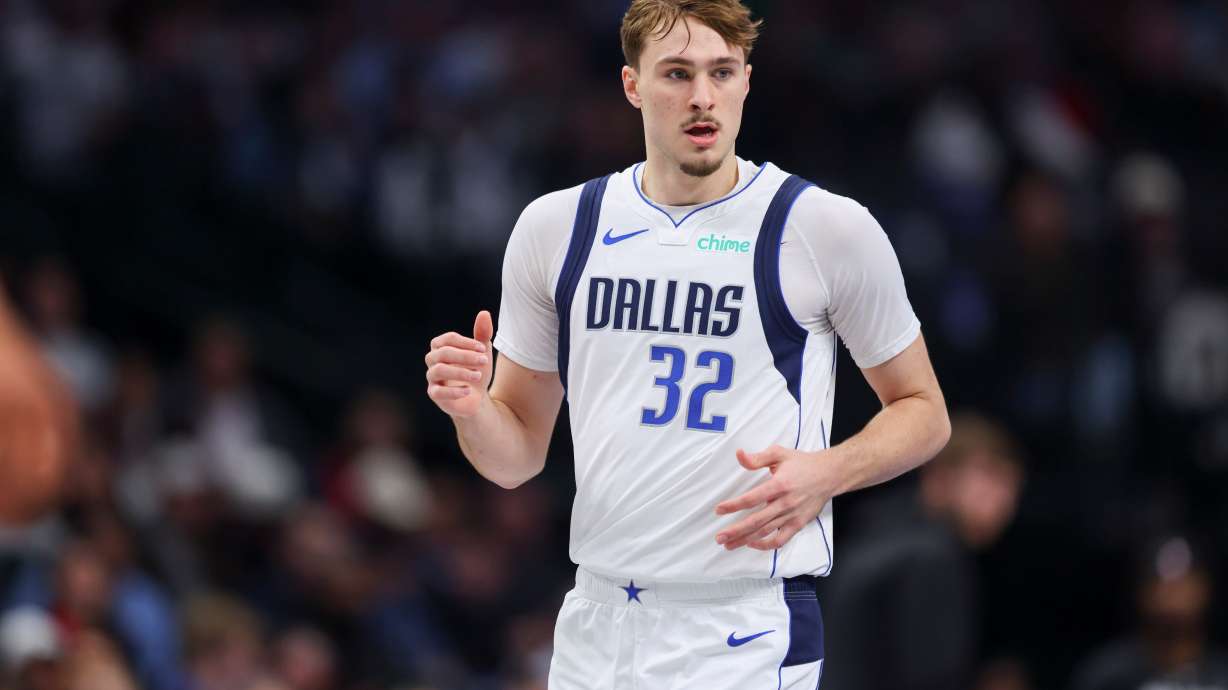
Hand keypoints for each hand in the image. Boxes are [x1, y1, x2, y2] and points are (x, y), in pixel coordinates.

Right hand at [425, 311, 493, 417]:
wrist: (476, 397)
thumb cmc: (475, 370)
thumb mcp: (482, 353)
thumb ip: (483, 334)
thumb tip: (484, 313)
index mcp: (441, 346)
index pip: (449, 339)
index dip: (466, 342)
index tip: (483, 348)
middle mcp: (433, 360)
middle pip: (443, 353)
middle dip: (465, 356)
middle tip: (484, 361)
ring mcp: (432, 377)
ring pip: (439, 370)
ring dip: (461, 372)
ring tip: (478, 375)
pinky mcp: (434, 394)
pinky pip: (438, 391)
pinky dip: (453, 390)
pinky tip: (468, 390)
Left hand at [714, 445, 835, 550]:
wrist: (830, 474)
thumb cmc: (802, 463)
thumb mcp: (779, 454)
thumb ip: (757, 458)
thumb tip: (739, 455)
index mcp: (779, 485)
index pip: (751, 498)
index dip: (733, 505)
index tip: (719, 510)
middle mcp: (785, 503)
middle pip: (756, 521)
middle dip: (735, 530)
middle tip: (719, 537)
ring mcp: (792, 516)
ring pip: (765, 532)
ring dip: (745, 539)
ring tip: (729, 544)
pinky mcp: (798, 524)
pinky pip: (781, 539)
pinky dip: (766, 545)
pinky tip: (752, 543)